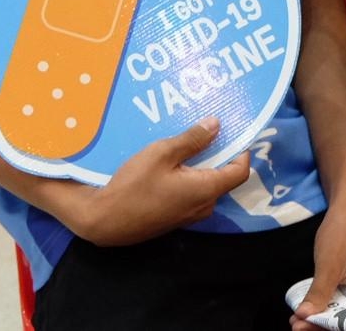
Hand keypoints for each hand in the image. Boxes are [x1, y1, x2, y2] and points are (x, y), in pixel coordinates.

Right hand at [75, 117, 250, 246]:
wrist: (105, 220)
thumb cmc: (134, 185)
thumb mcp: (161, 154)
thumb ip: (192, 139)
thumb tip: (216, 124)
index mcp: (206, 190)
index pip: (240, 171)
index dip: (240, 149)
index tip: (231, 129)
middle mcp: (204, 206)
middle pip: (223, 176)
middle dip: (218, 153)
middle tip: (205, 129)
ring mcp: (190, 215)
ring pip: (206, 184)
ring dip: (200, 164)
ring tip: (185, 142)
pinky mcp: (176, 217)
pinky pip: (192, 193)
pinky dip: (189, 176)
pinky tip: (171, 162)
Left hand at [292, 207, 345, 330]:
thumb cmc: (344, 229)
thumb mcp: (329, 264)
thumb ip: (319, 293)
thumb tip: (304, 316)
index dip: (339, 329)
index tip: (311, 328)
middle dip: (326, 325)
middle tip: (298, 326)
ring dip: (325, 318)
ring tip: (298, 320)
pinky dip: (328, 306)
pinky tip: (308, 309)